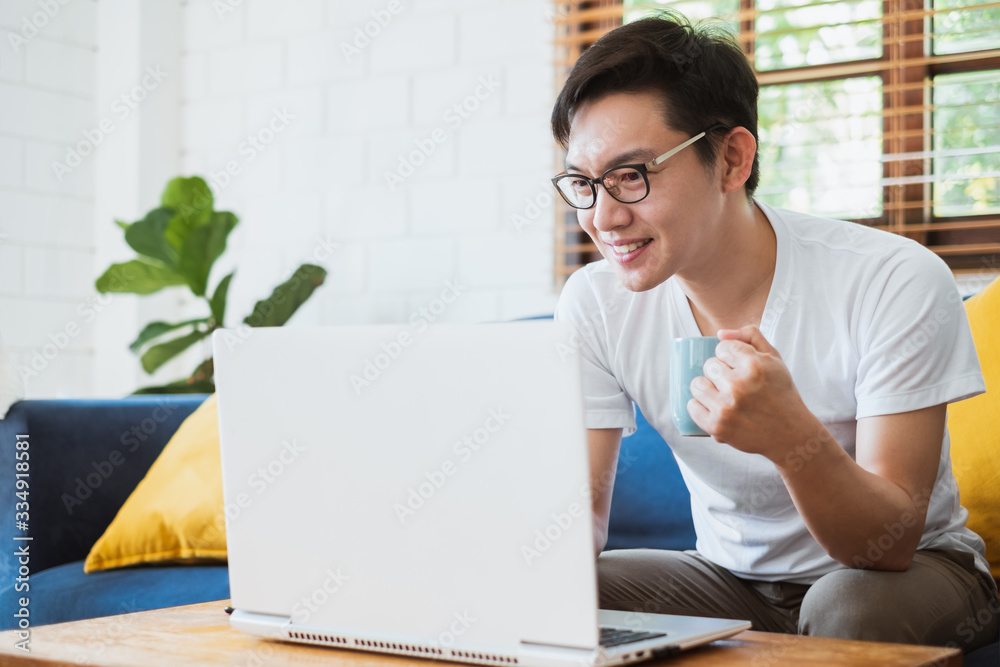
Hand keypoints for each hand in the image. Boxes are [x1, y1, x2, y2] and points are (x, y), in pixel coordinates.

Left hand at [687, 325, 817, 458]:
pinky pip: (692, 406)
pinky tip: (713, 406)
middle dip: (720, 372)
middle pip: (709, 365)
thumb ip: (750, 337)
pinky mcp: (717, 427)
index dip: (729, 356)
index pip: (722, 347)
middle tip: (735, 383)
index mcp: (754, 365)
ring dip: (706, 387)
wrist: (791, 435)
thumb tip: (720, 333)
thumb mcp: (774, 360)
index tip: (739, 366)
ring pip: (697, 384)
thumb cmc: (781, 393)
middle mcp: (738, 385)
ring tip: (721, 394)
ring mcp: (726, 408)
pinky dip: (699, 406)